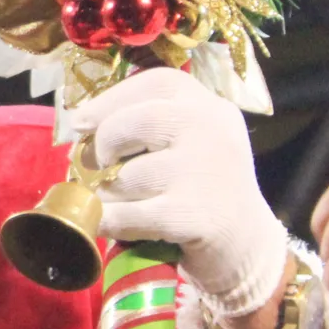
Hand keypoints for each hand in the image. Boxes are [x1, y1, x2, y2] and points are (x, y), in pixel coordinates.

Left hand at [75, 67, 288, 313]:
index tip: (81, 122)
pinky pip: (127, 214)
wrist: (247, 245)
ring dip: (107, 194)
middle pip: (133, 123)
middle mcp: (210, 130)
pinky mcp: (192, 214)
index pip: (155, 83)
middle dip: (104, 147)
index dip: (110, 100)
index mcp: (209, 106)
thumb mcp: (192, 141)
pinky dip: (110, 221)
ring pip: (125, 176)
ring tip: (116, 202)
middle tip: (99, 167)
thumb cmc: (205, 189)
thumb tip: (82, 129)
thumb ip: (151, 124)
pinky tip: (111, 224)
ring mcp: (203, 171)